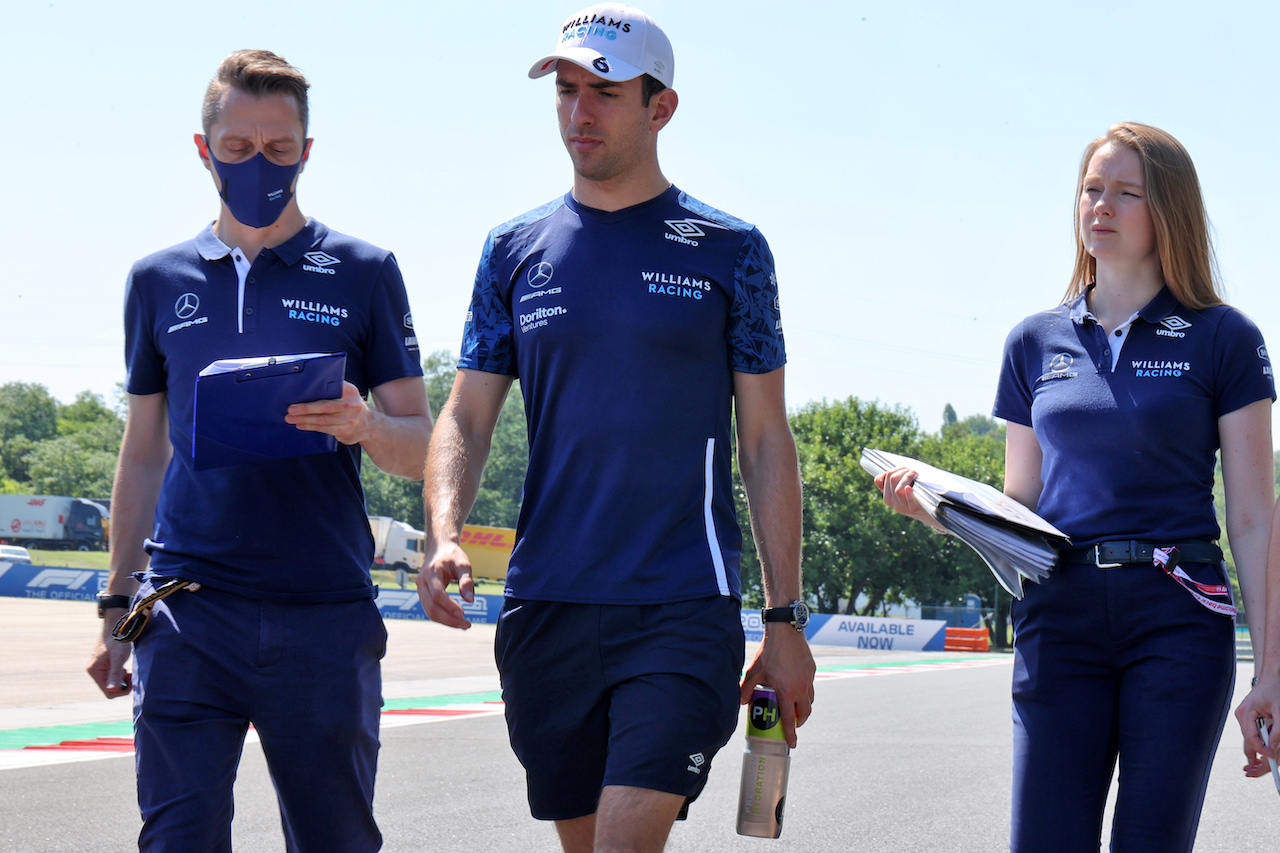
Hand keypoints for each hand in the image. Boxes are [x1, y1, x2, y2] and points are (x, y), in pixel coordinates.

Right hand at [87, 617, 132, 698]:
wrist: (117, 625)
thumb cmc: (118, 640)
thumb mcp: (119, 657)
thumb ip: (115, 674)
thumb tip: (112, 690)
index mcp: (95, 670)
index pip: (108, 692)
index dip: (121, 690)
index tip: (131, 680)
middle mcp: (94, 671)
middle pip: (109, 689)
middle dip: (122, 685)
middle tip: (131, 674)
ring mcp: (98, 668)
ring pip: (111, 683)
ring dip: (121, 680)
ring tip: (128, 670)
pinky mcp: (104, 665)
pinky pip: (111, 677)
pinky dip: (120, 675)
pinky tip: (125, 668)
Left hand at [285, 381, 372, 445]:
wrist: (369, 425)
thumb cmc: (351, 406)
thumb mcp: (348, 394)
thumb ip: (334, 389)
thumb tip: (306, 386)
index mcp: (350, 391)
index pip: (331, 389)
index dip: (313, 391)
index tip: (298, 392)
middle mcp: (352, 405)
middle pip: (324, 406)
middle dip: (305, 408)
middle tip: (290, 409)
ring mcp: (350, 420)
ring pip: (322, 420)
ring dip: (304, 419)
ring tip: (291, 418)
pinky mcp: (345, 432)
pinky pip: (324, 429)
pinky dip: (310, 427)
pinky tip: (301, 425)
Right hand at [415, 541, 474, 629]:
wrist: (439, 549)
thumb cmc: (452, 555)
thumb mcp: (463, 563)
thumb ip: (466, 581)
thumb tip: (470, 600)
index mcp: (431, 572)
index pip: (438, 594)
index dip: (449, 606)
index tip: (463, 614)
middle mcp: (422, 582)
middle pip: (431, 607)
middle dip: (449, 619)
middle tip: (467, 625)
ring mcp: (420, 590)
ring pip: (430, 611)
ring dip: (446, 621)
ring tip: (464, 625)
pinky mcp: (424, 595)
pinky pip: (431, 610)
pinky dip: (443, 617)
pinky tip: (456, 620)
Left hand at [740, 626, 815, 747]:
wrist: (784, 630)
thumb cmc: (768, 651)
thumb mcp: (754, 671)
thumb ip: (747, 688)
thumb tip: (741, 702)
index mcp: (787, 692)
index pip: (790, 719)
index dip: (791, 734)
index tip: (792, 744)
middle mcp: (801, 688)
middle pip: (805, 713)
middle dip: (799, 722)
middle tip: (792, 723)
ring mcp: (809, 679)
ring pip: (810, 700)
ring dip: (804, 707)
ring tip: (794, 706)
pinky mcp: (812, 669)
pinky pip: (811, 686)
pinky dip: (805, 691)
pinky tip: (796, 686)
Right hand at [874, 466, 933, 524]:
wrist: (929, 511)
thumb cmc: (915, 495)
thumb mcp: (900, 488)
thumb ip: (892, 480)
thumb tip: (883, 474)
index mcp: (886, 496)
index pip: (880, 479)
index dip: (892, 470)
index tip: (903, 469)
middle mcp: (891, 502)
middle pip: (892, 480)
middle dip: (903, 471)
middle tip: (912, 470)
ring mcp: (901, 507)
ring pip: (898, 489)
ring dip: (908, 477)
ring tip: (915, 474)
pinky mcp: (913, 510)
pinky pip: (909, 501)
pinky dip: (908, 494)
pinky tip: (909, 488)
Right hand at [1235, 675, 1279, 774]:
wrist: (1273, 676)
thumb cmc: (1276, 690)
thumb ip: (1278, 730)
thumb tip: (1274, 748)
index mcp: (1246, 713)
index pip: (1251, 738)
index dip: (1262, 750)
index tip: (1272, 758)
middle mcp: (1242, 715)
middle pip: (1249, 740)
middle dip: (1256, 755)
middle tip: (1260, 770)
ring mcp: (1244, 716)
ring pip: (1251, 738)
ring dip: (1259, 748)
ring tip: (1260, 764)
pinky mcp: (1249, 716)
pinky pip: (1253, 732)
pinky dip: (1259, 741)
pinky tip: (1262, 751)